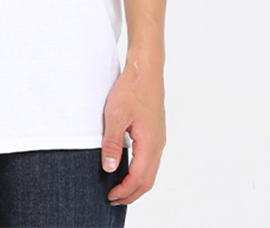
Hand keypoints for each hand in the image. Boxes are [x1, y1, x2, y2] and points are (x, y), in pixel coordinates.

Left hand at [100, 56, 165, 205]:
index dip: (124, 190)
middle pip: (148, 179)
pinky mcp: (155, 132)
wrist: (145, 70)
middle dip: (132, 193)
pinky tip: (128, 168)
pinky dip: (140, 171)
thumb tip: (110, 168)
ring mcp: (159, 138)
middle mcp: (158, 144)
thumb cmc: (132, 89)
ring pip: (151, 170)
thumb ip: (112, 143)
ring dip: (136, 183)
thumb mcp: (115, 115)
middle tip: (114, 200)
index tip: (110, 196)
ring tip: (120, 188)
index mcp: (150, 142)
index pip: (139, 177)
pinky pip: (150, 159)